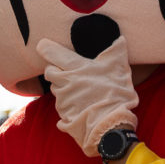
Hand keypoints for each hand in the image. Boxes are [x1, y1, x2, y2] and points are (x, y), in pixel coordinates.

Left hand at [37, 37, 137, 156]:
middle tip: (68, 71)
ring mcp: (62, 101)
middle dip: (54, 69)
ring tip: (79, 91)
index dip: (46, 49)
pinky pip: (62, 108)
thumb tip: (120, 39)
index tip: (44, 46)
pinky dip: (69, 106)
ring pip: (55, 90)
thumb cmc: (114, 93)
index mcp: (74, 68)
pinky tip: (82, 107)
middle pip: (49, 72)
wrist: (109, 124)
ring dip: (63, 88)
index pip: (51, 53)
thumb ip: (116, 52)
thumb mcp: (119, 68)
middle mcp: (63, 82)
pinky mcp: (63, 116)